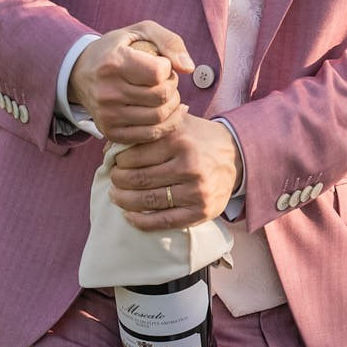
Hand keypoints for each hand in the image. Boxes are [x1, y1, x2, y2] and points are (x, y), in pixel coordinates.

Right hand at [70, 21, 193, 144]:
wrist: (80, 72)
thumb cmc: (118, 48)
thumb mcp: (142, 32)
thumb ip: (170, 42)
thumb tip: (188, 68)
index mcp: (114, 63)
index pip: (157, 73)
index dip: (168, 68)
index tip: (161, 64)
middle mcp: (107, 91)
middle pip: (161, 96)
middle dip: (172, 86)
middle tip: (166, 80)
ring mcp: (107, 115)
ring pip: (159, 117)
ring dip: (172, 104)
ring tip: (164, 93)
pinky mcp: (110, 131)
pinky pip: (150, 135)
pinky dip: (167, 124)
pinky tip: (168, 111)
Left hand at [107, 115, 241, 229]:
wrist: (237, 156)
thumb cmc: (199, 140)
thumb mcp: (178, 125)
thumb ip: (148, 131)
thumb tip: (109, 147)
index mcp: (180, 141)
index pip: (133, 156)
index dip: (118, 161)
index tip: (116, 163)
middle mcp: (189, 165)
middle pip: (138, 179)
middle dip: (118, 181)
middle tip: (115, 180)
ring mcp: (196, 190)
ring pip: (147, 201)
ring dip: (124, 201)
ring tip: (117, 196)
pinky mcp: (201, 211)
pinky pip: (162, 221)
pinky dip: (140, 221)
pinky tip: (129, 216)